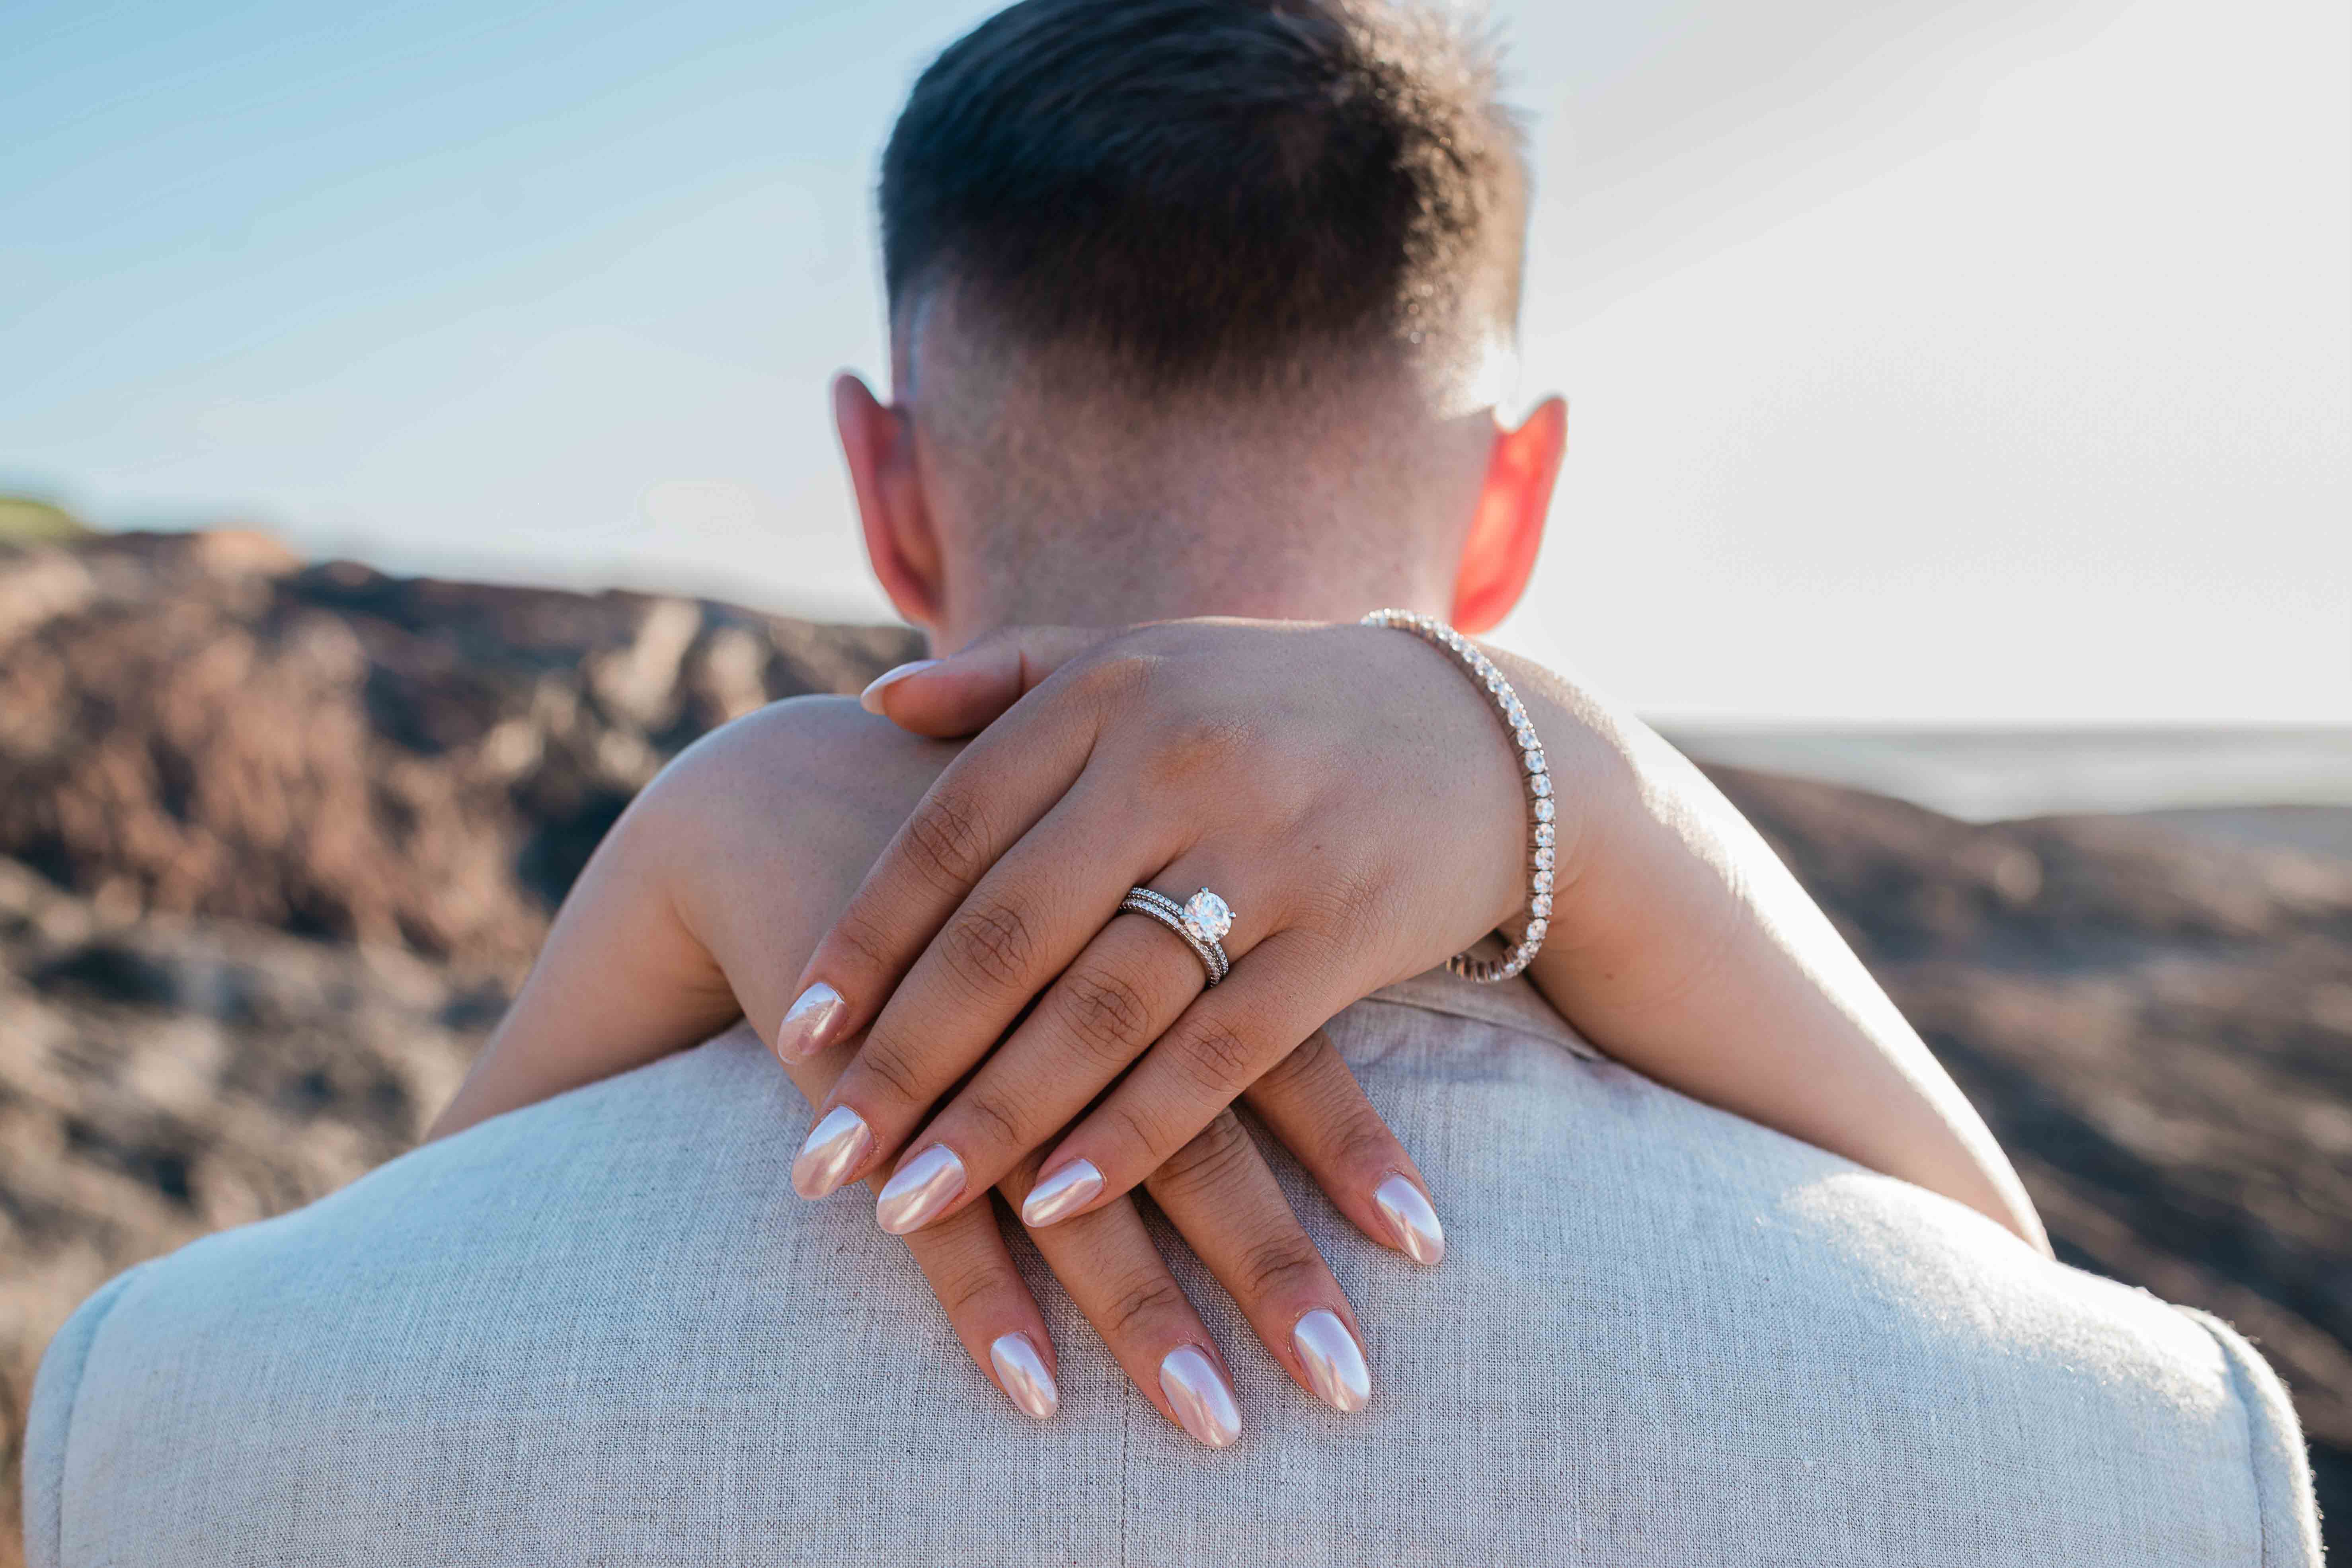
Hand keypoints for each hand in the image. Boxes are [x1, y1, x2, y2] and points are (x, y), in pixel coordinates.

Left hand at [775, 618, 1544, 1260]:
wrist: (1488, 738)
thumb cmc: (1278, 706)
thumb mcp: (1146, 657)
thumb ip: (1010, 676)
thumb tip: (874, 703)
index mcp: (1109, 691)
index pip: (952, 830)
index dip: (869, 939)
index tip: (793, 1030)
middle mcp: (1174, 759)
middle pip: (1006, 935)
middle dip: (902, 1061)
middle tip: (818, 1161)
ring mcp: (1264, 847)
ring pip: (1100, 1008)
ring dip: (996, 1121)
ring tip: (904, 1206)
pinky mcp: (1342, 932)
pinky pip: (1218, 1054)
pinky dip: (1134, 1133)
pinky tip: (1059, 1205)